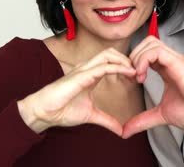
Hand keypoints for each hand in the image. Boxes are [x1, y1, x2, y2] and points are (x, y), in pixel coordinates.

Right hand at [18, 48, 135, 135]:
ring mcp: (83, 70)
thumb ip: (107, 120)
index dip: (125, 65)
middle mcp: (87, 68)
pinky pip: (102, 67)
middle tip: (139, 71)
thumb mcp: (91, 115)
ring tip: (135, 71)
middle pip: (110, 53)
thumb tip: (120, 130)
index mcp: (90, 74)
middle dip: (127, 58)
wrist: (44, 113)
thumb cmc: (62, 110)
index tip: (137, 75)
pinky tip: (128, 73)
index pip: (110, 61)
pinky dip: (117, 67)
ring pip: (107, 55)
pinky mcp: (80, 76)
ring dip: (124, 60)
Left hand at [122, 36, 183, 138]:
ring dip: (137, 57)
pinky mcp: (179, 63)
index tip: (130, 82)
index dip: (133, 63)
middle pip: (147, 42)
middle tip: (131, 77)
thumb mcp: (162, 115)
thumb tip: (126, 131)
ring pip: (150, 43)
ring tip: (137, 77)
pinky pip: (156, 51)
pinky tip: (142, 76)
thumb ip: (143, 120)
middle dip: (133, 56)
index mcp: (168, 70)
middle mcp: (172, 61)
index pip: (147, 53)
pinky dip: (143, 60)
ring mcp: (176, 60)